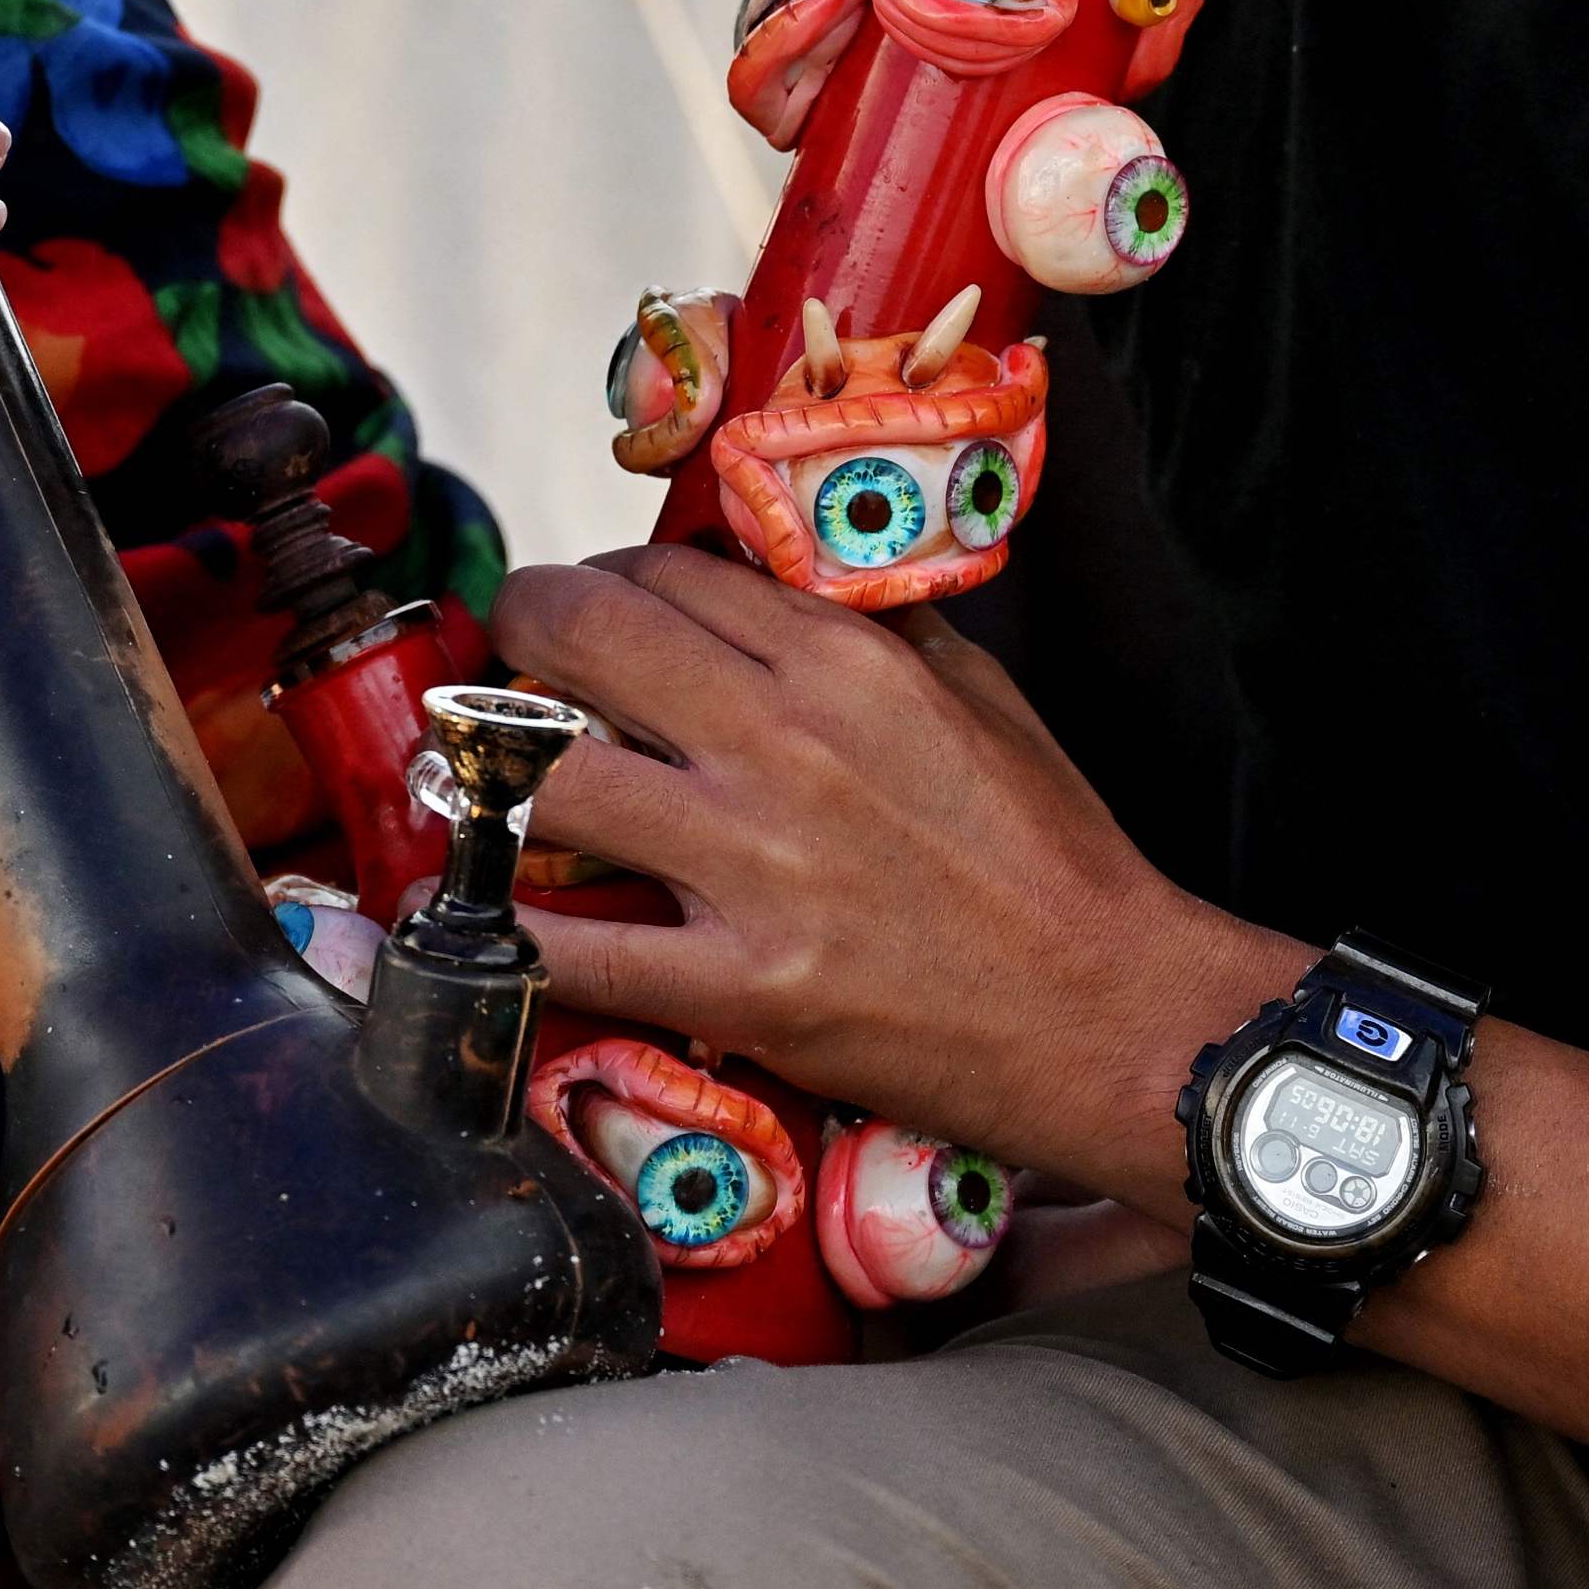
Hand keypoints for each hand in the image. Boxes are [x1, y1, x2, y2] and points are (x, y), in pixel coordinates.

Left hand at [498, 540, 1294, 1207]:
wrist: (1109, 1014)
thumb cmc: (1052, 854)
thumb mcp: (979, 693)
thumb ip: (873, 624)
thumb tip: (778, 573)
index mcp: (843, 661)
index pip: (661, 574)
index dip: (600, 581)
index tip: (588, 612)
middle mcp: (781, 744)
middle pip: (575, 638)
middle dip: (519, 634)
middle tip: (513, 666)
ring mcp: (751, 868)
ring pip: (545, 780)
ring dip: (497, 776)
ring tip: (497, 786)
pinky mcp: (737, 988)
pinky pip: (568, 950)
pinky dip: (502, 933)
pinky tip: (479, 917)